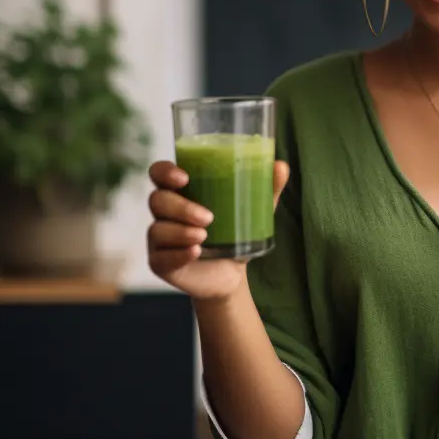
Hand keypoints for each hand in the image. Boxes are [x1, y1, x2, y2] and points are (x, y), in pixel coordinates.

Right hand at [146, 159, 289, 301]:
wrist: (231, 273)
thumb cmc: (236, 232)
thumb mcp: (254, 209)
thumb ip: (267, 187)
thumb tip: (281, 165)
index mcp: (182, 191)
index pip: (159, 173)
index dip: (165, 172)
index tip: (184, 178)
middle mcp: (165, 212)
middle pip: (157, 199)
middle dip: (181, 207)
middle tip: (209, 218)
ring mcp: (159, 238)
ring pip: (157, 229)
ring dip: (180, 232)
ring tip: (204, 237)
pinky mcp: (160, 263)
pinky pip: (159, 257)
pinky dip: (178, 254)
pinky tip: (195, 253)